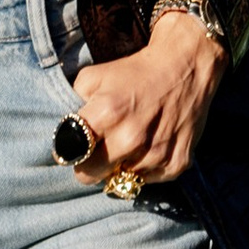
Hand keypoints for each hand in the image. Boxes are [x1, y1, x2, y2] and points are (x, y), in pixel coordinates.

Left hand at [67, 8, 223, 191]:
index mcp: (107, 112)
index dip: (71, 151)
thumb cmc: (135, 72)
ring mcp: (156, 154)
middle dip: (92, 164)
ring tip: (129, 141)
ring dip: (121, 166)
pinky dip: (145, 168)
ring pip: (122, 181)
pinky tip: (149, 145)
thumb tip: (63, 130)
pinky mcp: (176, 164)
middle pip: (93, 176)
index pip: (72, 154)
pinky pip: (148, 181)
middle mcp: (131, 138)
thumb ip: (74, 102)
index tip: (74, 147)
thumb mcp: (94, 75)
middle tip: (100, 147)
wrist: (185, 67)